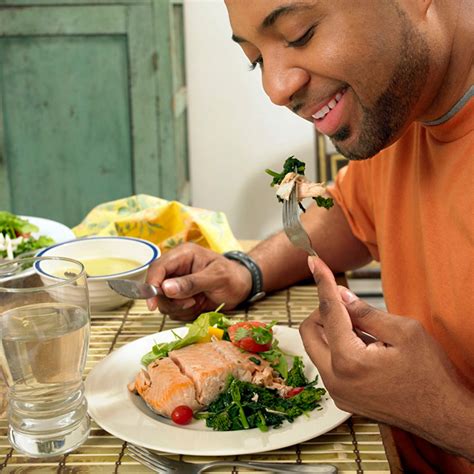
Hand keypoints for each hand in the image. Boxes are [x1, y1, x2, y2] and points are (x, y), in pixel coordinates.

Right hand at [145, 243, 251, 320]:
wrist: (242, 286)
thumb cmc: (232, 276)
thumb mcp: (216, 277)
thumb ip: (191, 283)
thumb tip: (166, 288)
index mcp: (182, 255)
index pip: (157, 268)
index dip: (151, 285)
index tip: (153, 304)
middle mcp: (176, 269)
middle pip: (156, 287)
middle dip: (171, 300)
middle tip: (191, 302)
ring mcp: (177, 284)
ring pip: (163, 302)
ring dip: (179, 308)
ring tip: (198, 302)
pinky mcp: (180, 298)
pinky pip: (173, 311)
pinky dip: (184, 313)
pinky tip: (198, 306)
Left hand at [299, 256, 471, 451]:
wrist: (445, 417)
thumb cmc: (431, 376)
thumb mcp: (405, 332)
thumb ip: (366, 312)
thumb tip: (340, 296)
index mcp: (348, 361)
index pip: (328, 311)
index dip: (322, 282)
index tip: (314, 263)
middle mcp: (335, 380)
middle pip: (309, 331)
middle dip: (322, 310)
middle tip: (345, 303)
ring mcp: (337, 393)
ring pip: (317, 348)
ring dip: (332, 330)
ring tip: (363, 328)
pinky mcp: (343, 398)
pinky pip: (329, 364)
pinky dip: (338, 348)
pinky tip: (364, 345)